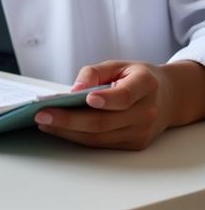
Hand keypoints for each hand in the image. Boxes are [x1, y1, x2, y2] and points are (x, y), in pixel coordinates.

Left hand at [34, 60, 170, 149]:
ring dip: (68, 131)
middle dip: (70, 120)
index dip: (107, 99)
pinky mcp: (134, 144)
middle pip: (104, 121)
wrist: (168, 97)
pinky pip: (102, 143)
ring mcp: (142, 132)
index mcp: (146, 85)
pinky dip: (78, 137)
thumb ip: (94, 73)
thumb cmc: (136, 78)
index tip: (86, 98)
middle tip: (42, 114)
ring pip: (100, 136)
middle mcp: (147, 112)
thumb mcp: (118, 65)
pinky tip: (59, 128)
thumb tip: (73, 90)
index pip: (126, 96)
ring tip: (44, 122)